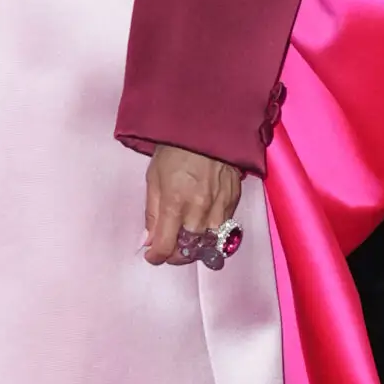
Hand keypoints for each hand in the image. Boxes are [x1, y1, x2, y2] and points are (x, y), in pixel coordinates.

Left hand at [143, 144, 242, 266]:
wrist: (207, 127)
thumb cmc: (175, 149)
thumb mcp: (153, 178)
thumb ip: (152, 212)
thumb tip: (149, 241)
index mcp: (175, 203)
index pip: (166, 246)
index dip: (157, 257)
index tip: (152, 256)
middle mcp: (200, 209)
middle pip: (190, 250)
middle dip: (177, 255)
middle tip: (169, 248)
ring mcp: (220, 207)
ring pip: (210, 243)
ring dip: (197, 246)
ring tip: (186, 239)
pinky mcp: (234, 201)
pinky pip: (224, 229)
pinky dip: (212, 232)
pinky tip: (203, 224)